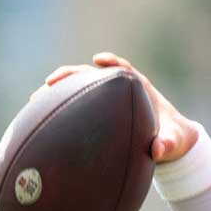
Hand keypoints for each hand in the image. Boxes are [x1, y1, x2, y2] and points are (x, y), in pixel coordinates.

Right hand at [36, 53, 199, 162]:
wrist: (171, 144)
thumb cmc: (174, 140)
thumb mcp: (174, 144)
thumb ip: (167, 145)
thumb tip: (157, 149)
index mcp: (141, 91)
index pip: (125, 70)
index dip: (112, 63)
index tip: (98, 60)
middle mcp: (121, 92)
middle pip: (93, 76)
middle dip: (72, 75)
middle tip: (50, 81)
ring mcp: (108, 101)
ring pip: (81, 89)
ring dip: (59, 91)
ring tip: (36, 99)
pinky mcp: (101, 113)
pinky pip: (79, 106)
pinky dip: (62, 107)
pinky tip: (41, 117)